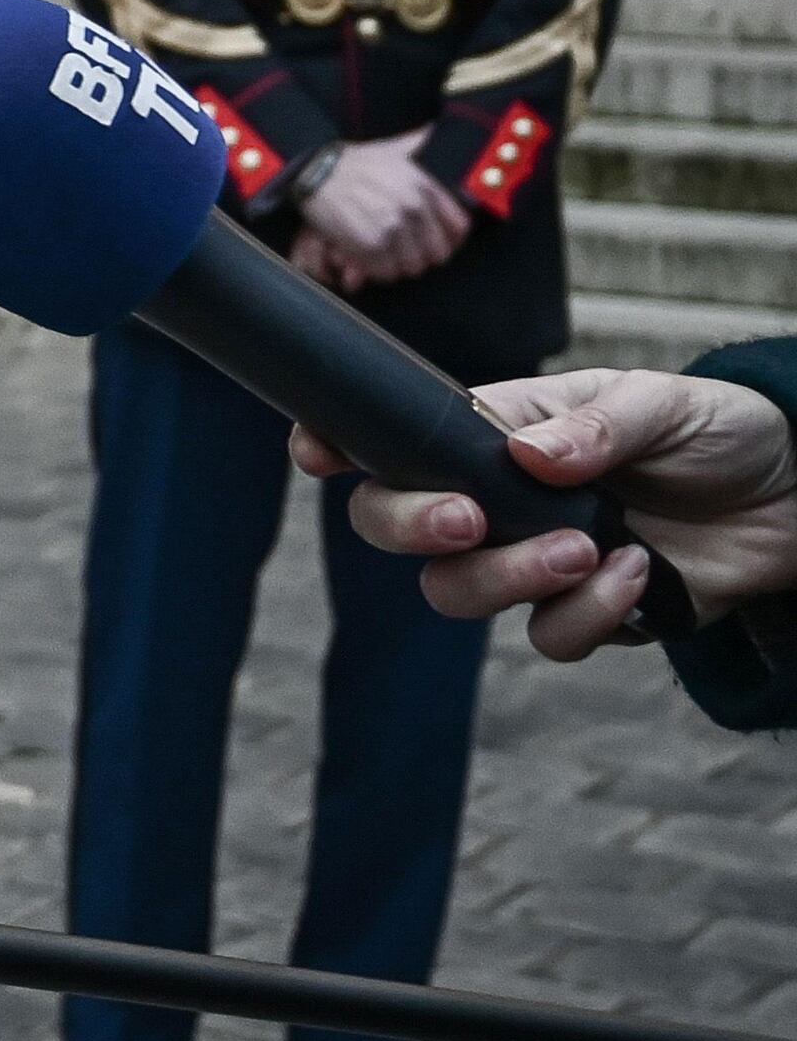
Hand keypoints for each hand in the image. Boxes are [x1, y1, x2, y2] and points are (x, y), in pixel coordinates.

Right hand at [291, 371, 796, 659]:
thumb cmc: (720, 431)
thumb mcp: (664, 403)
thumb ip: (597, 424)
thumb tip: (530, 457)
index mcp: (496, 432)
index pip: (393, 436)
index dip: (339, 445)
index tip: (320, 454)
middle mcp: (497, 499)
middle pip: (395, 526)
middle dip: (411, 527)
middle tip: (465, 521)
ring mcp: (533, 559)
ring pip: (456, 591)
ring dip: (508, 578)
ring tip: (583, 549)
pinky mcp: (585, 613)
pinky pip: (548, 636)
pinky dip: (588, 614)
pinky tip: (639, 574)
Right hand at [298, 145, 467, 286]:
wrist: (313, 172)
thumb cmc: (354, 162)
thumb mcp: (394, 149)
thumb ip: (421, 144)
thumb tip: (436, 131)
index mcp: (424, 186)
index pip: (458, 228)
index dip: (451, 240)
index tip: (438, 242)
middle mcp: (412, 206)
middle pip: (436, 253)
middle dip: (423, 255)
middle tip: (407, 251)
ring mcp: (392, 226)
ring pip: (413, 267)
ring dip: (400, 266)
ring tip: (388, 256)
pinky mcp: (369, 243)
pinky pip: (387, 272)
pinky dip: (379, 271)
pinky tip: (371, 259)